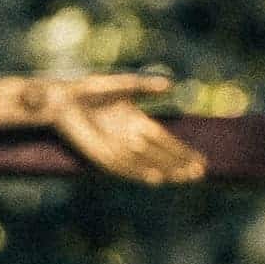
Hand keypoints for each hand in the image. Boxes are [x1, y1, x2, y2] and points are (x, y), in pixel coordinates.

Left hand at [33, 69, 202, 184]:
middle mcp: (129, 140)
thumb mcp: (124, 86)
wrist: (63, 100)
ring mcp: (117, 149)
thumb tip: (171, 86)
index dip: (184, 151)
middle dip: (180, 164)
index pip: (167, 141)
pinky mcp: (102, 157)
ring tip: (185, 176)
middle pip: (161, 156)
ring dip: (167, 171)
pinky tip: (156, 178)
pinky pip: (126, 168)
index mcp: (137, 123)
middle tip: (200, 173)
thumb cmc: (89, 90)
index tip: (201, 160)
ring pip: (147, 164)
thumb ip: (146, 87)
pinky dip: (141, 172)